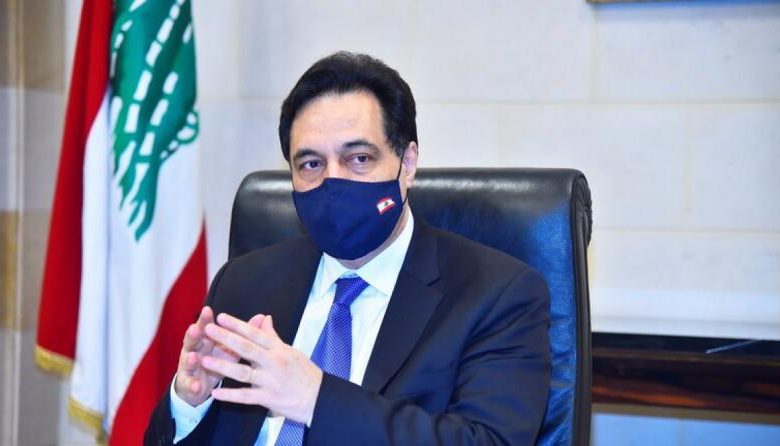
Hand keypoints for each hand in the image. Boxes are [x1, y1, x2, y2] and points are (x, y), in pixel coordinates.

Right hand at [173, 306, 262, 405]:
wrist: (199, 385)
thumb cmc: (218, 361)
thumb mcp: (230, 348)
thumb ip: (242, 333)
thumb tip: (262, 316)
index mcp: (205, 340)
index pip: (204, 327)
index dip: (206, 319)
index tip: (208, 310)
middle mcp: (194, 351)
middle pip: (192, 341)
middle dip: (193, 335)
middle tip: (194, 328)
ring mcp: (189, 368)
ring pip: (188, 362)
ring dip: (190, 360)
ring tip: (194, 357)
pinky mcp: (189, 385)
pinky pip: (190, 385)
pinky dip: (192, 385)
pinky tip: (196, 386)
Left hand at [201, 313, 322, 424]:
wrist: (319, 398)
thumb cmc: (305, 373)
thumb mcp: (291, 351)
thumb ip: (273, 337)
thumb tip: (265, 317)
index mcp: (279, 350)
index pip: (256, 334)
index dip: (238, 325)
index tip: (221, 317)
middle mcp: (274, 363)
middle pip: (247, 348)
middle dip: (226, 338)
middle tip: (208, 329)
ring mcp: (271, 381)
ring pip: (243, 373)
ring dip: (223, 366)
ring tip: (204, 360)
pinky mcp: (269, 399)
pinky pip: (246, 397)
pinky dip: (230, 396)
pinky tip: (215, 394)